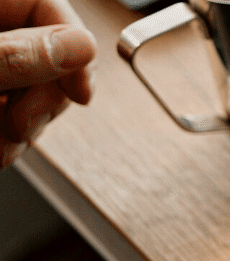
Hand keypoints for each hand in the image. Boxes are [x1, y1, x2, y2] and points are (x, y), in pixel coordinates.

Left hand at [1, 0, 95, 167]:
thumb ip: (17, 55)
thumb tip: (80, 47)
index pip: (47, 6)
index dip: (74, 48)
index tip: (81, 92)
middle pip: (49, 55)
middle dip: (43, 101)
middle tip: (20, 125)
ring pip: (34, 92)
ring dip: (27, 128)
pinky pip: (15, 115)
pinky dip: (10, 138)